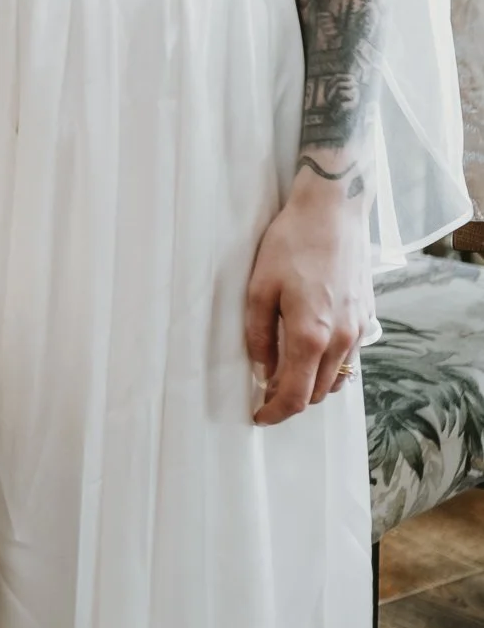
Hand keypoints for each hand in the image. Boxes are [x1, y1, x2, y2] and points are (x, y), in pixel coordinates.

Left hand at [245, 179, 371, 423]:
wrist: (334, 211)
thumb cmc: (292, 243)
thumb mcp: (259, 286)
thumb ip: (259, 334)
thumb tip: (261, 369)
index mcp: (310, 336)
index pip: (294, 396)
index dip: (274, 413)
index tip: (259, 416)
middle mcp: (340, 340)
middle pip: (317, 393)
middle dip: (291, 400)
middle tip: (266, 391)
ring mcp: (358, 330)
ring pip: (336, 378)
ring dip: (312, 385)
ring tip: (287, 372)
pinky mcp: (367, 317)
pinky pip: (349, 357)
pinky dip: (330, 366)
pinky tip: (312, 350)